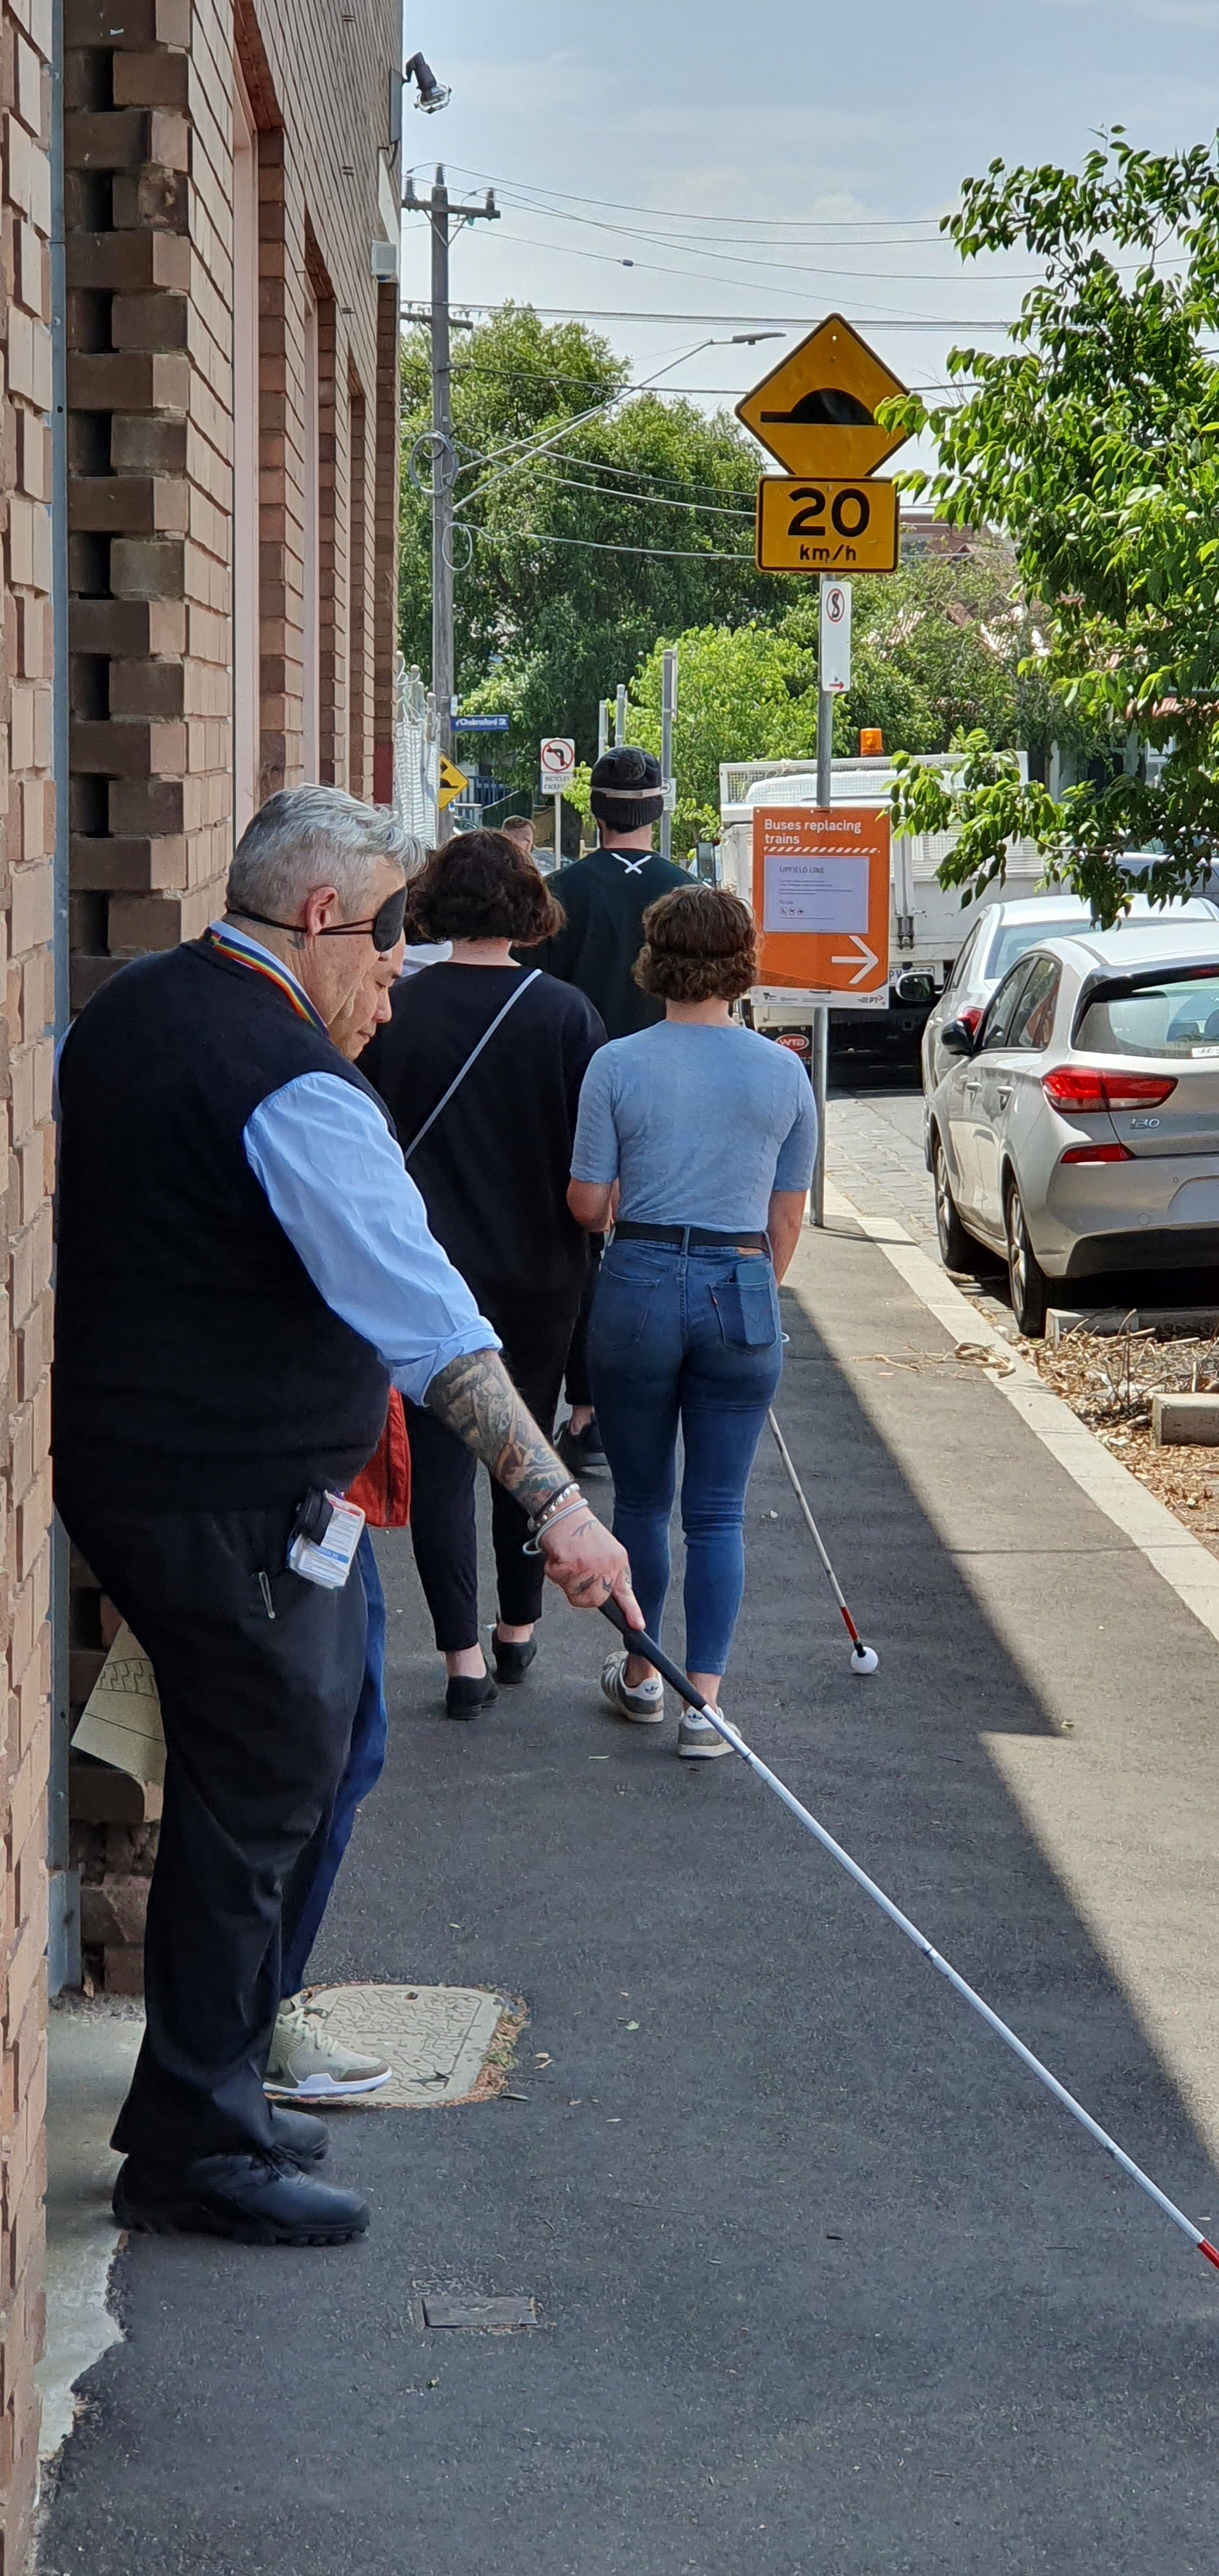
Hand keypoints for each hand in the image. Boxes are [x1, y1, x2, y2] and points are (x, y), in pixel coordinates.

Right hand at [538, 1508, 641, 1624]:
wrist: (563, 1511)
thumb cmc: (579, 1531)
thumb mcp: (603, 1550)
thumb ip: (606, 1573)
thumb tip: (602, 1595)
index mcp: (618, 1561)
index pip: (625, 1591)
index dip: (632, 1611)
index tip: (638, 1625)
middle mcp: (607, 1564)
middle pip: (594, 1600)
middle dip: (580, 1593)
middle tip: (574, 1573)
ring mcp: (590, 1565)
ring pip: (575, 1595)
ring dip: (565, 1582)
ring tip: (566, 1560)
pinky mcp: (571, 1564)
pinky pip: (558, 1581)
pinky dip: (553, 1571)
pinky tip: (558, 1555)